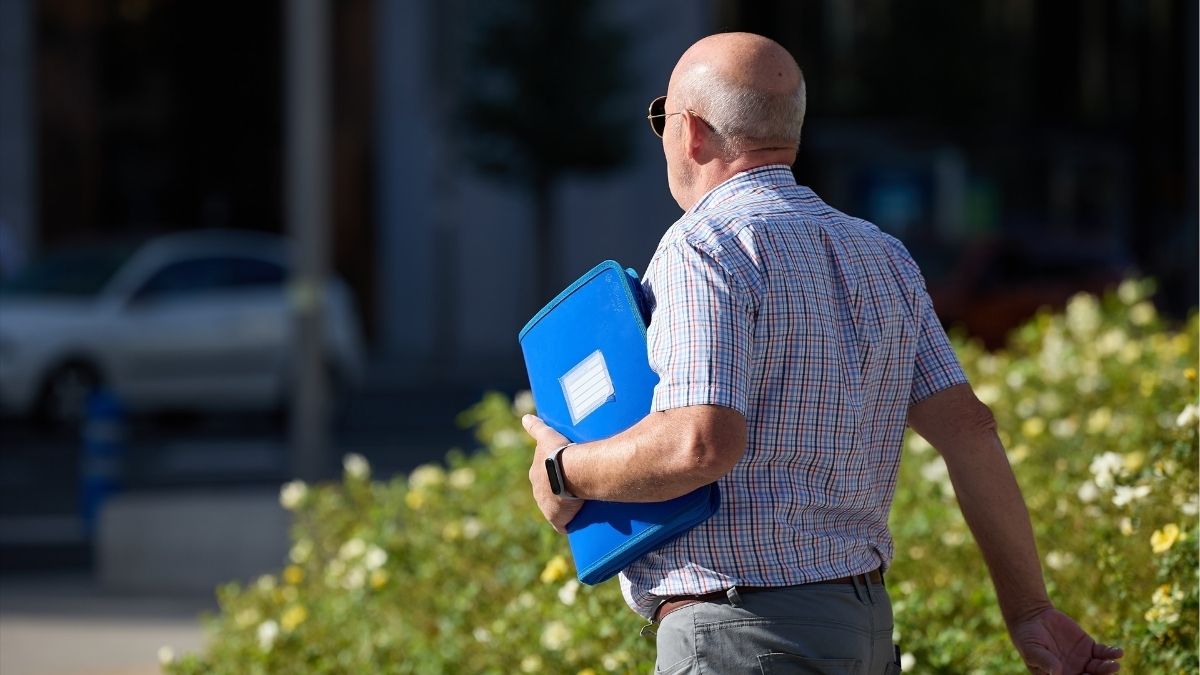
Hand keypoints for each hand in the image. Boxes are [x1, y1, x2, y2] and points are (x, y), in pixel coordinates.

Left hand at [521, 414, 583, 533]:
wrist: (570, 472)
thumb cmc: (559, 452)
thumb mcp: (547, 436)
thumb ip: (536, 428)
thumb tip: (525, 418)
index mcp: (536, 474)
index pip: (543, 477)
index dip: (553, 476)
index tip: (564, 474)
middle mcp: (538, 492)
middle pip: (549, 493)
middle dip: (559, 492)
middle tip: (577, 487)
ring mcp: (547, 507)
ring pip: (557, 508)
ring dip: (566, 507)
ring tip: (583, 503)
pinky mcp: (557, 520)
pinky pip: (563, 524)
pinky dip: (569, 523)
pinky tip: (578, 522)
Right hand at [1009, 606, 1123, 673]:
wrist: (1033, 617)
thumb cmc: (1027, 637)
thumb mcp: (1032, 649)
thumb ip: (1044, 660)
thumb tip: (1056, 671)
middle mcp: (1074, 673)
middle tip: (1107, 672)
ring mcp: (1084, 661)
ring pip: (1101, 669)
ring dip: (1108, 669)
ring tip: (1114, 665)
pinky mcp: (1090, 647)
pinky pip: (1104, 653)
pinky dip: (1112, 653)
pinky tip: (1118, 652)